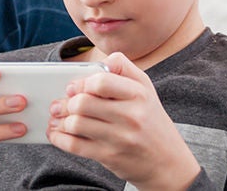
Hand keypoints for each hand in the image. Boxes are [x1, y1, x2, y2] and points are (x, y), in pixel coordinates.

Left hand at [47, 53, 199, 190]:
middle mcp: (131, 115)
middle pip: (83, 103)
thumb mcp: (145, 89)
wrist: (168, 162)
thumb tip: (96, 64)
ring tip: (60, 118)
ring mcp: (120, 138)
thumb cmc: (151, 121)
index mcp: (139, 93)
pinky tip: (57, 133)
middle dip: (66, 103)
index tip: (73, 87)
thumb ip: (122, 68)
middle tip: (60, 104)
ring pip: (76, 124)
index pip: (101, 81)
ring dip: (61, 121)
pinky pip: (75, 146)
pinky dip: (59, 138)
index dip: (81, 83)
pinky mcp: (110, 156)